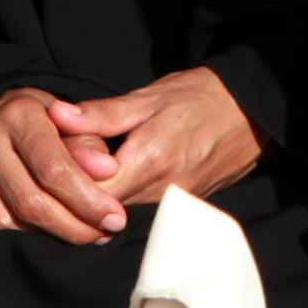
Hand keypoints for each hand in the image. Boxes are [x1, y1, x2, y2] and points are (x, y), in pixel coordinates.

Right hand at [0, 86, 129, 241]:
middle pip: (31, 202)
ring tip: (75, 236)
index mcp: (17, 112)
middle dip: (73, 227)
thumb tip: (107, 170)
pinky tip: (38, 239)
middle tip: (100, 236)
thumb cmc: (39, 124)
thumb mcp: (68, 123)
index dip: (89, 200)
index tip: (115, 218)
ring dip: (46, 240)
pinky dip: (12, 243)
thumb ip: (90, 143)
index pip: (55, 169)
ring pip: (4, 224)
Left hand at [50, 67, 266, 210]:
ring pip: (119, 209)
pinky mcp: (180, 206)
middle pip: (101, 205)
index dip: (66, 179)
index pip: (90, 190)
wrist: (252, 113)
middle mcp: (162, 191)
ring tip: (93, 163)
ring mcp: (173, 203)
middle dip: (79, 187)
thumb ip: (101, 114)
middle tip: (70, 159)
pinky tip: (120, 172)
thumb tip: (56, 116)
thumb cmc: (200, 97)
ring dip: (100, 192)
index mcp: (150, 160)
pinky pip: (139, 207)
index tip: (56, 159)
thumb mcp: (148, 97)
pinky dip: (124, 194)